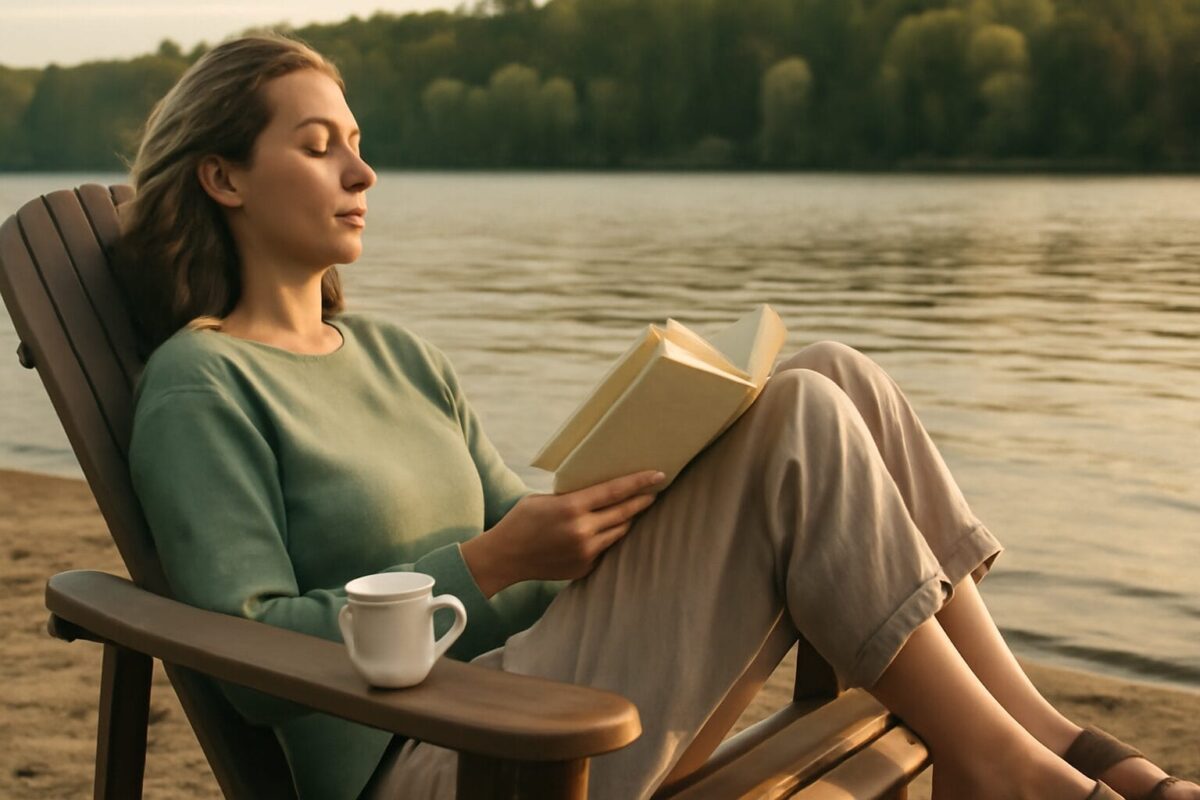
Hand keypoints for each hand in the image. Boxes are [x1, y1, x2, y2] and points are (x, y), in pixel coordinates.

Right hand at [462, 470, 666, 596]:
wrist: (505, 557)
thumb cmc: (522, 520)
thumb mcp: (545, 499)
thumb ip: (573, 497)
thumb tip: (602, 491)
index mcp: (572, 507)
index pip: (614, 491)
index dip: (639, 482)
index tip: (658, 475)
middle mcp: (582, 531)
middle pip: (624, 513)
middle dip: (642, 501)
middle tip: (655, 492)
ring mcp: (585, 552)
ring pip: (618, 532)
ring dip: (626, 520)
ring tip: (632, 510)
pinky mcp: (584, 567)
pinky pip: (605, 549)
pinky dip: (606, 538)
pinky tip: (604, 530)